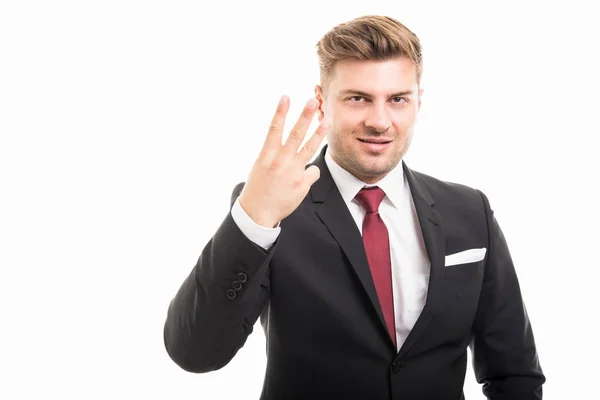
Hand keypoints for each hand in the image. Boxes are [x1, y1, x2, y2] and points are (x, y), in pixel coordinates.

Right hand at [238, 96, 329, 227]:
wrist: (258, 212)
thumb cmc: (258, 187)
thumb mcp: (260, 166)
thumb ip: (273, 152)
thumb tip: (285, 140)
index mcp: (266, 155)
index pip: (274, 129)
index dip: (281, 112)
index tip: (286, 97)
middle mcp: (280, 161)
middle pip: (296, 134)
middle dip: (305, 116)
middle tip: (313, 101)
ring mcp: (292, 172)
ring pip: (310, 148)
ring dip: (319, 133)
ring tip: (326, 121)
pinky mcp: (302, 184)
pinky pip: (313, 171)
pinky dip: (309, 173)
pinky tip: (300, 181)